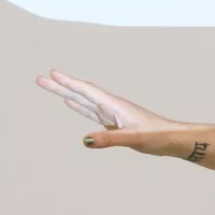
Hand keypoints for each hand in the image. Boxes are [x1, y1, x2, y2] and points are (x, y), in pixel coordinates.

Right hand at [35, 69, 187, 155]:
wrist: (174, 139)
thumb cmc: (158, 137)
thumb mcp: (133, 139)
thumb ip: (110, 139)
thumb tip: (85, 140)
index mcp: (114, 105)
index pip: (87, 91)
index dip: (68, 83)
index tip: (50, 73)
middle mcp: (112, 107)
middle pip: (81, 93)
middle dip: (60, 86)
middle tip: (40, 79)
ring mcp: (113, 114)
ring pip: (85, 101)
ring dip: (67, 94)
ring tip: (51, 86)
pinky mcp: (116, 123)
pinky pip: (92, 112)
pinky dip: (80, 106)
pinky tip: (73, 103)